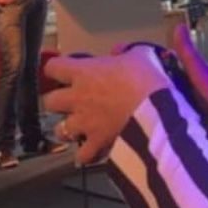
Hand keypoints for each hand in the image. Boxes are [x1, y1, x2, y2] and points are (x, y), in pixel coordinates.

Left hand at [45, 47, 171, 164]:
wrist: (158, 112)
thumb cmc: (146, 80)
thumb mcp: (141, 56)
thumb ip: (128, 51)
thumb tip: (120, 51)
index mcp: (84, 73)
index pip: (52, 67)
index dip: (56, 69)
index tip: (64, 71)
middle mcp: (77, 98)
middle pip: (49, 102)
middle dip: (58, 103)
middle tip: (72, 102)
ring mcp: (84, 123)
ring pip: (59, 131)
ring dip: (67, 130)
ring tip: (79, 129)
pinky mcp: (96, 144)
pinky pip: (82, 156)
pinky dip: (86, 155)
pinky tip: (93, 152)